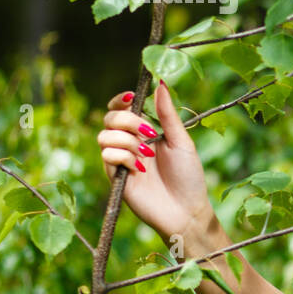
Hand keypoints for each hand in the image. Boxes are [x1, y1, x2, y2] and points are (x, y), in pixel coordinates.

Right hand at [97, 80, 215, 243]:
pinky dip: (124, 158)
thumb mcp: (181, 141)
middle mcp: (130, 143)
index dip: (122, 100)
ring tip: (148, 156)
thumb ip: (168, 114)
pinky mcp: (114, 176)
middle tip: (149, 133)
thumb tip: (161, 83)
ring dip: (127, 141)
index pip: (123, 107)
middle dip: (128, 120)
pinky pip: (106, 156)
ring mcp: (120, 159)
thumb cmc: (189, 176)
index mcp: (146, 131)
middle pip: (110, 117)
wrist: (186, 210)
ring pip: (104, 136)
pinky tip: (140, 170)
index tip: (133, 98)